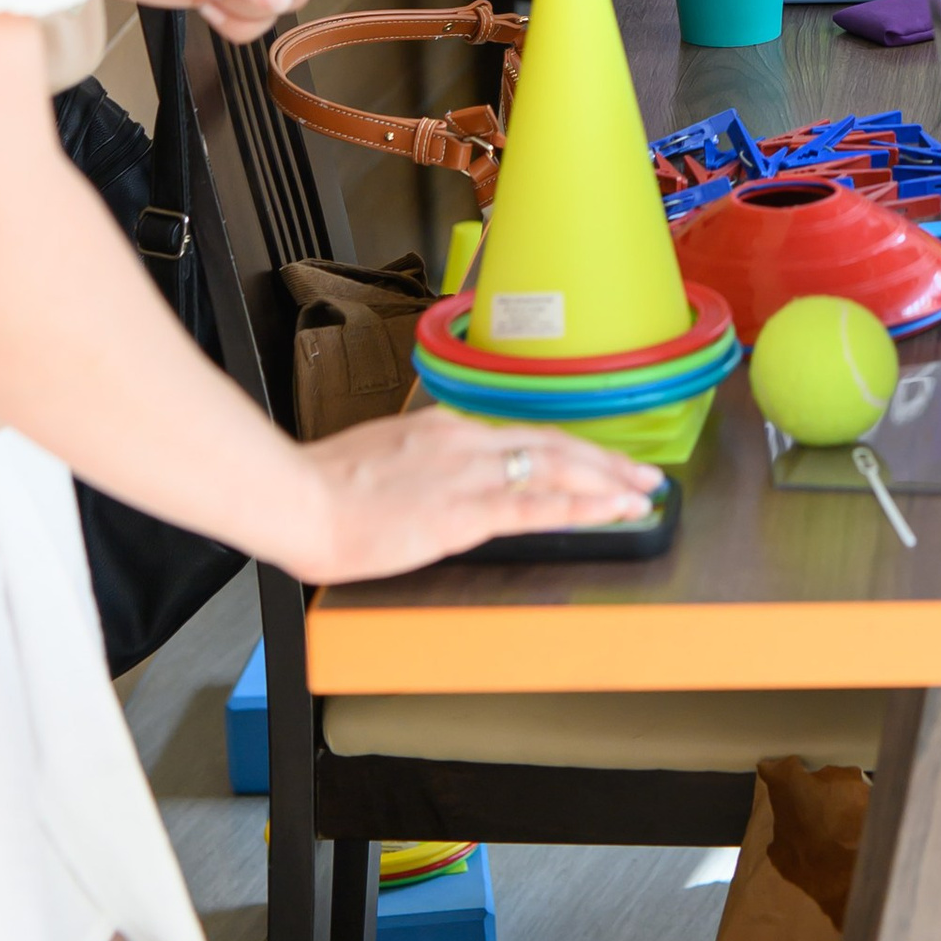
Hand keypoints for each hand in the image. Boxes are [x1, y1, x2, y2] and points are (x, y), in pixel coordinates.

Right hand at [292, 404, 660, 582]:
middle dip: (604, 461)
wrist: (297, 497)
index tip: (598, 459)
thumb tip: (435, 483)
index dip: (569, 449)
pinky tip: (608, 512)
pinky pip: (536, 506)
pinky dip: (580, 507)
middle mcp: (465, 440)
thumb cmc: (323, 486)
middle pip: (552, 444)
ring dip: (606, 482)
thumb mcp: (381, 460)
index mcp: (444, 428)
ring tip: (641, 494)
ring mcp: (468, 472)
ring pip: (556, 469)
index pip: (523, 435)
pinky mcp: (463, 511)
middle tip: (643, 475)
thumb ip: (419, 466)